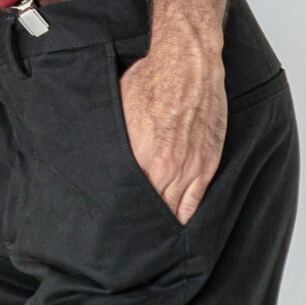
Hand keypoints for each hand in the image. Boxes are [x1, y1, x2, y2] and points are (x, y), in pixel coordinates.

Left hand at [121, 30, 225, 222]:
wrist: (188, 67)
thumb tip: (97, 159)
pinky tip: (175, 224)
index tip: (110, 222)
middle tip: (127, 234)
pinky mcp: (208, 164)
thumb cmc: (150, 82)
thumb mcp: (118, 110)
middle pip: (151, 207)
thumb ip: (114, 142)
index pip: (127, 196)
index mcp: (140, 156)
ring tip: (150, 237)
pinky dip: (185, 214)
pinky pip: (196, 200)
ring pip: (174, 208)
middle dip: (139, 220)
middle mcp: (167, 168)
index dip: (119, 210)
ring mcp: (191, 168)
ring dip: (162, 221)